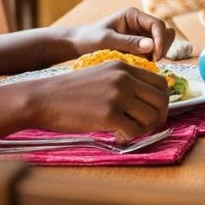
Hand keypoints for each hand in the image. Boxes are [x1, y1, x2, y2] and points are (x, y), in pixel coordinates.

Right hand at [20, 61, 171, 139]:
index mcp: (124, 67)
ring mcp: (117, 96)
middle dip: (159, 117)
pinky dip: (129, 137)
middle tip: (147, 127)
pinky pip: (134, 131)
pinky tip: (117, 136)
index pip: (161, 82)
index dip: (162, 101)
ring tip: (128, 132)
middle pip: (161, 100)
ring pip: (151, 117)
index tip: (153, 112)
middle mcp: (124, 78)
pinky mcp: (109, 115)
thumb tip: (148, 103)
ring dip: (143, 129)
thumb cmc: (70, 92)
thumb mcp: (101, 75)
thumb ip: (124, 83)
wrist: (42, 98)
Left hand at [64, 7, 174, 61]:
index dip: (161, 41)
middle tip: (151, 62)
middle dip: (162, 47)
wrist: (78, 45)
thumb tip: (152, 46)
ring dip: (159, 53)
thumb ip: (129, 43)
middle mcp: (140, 22)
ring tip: (145, 64)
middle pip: (165, 32)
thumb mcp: (107, 41)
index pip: (158, 25)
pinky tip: (141, 65)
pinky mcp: (140, 45)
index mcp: (133, 15)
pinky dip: (153, 58)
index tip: (156, 57)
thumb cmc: (89, 39)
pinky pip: (155, 51)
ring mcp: (141, 33)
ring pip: (163, 41)